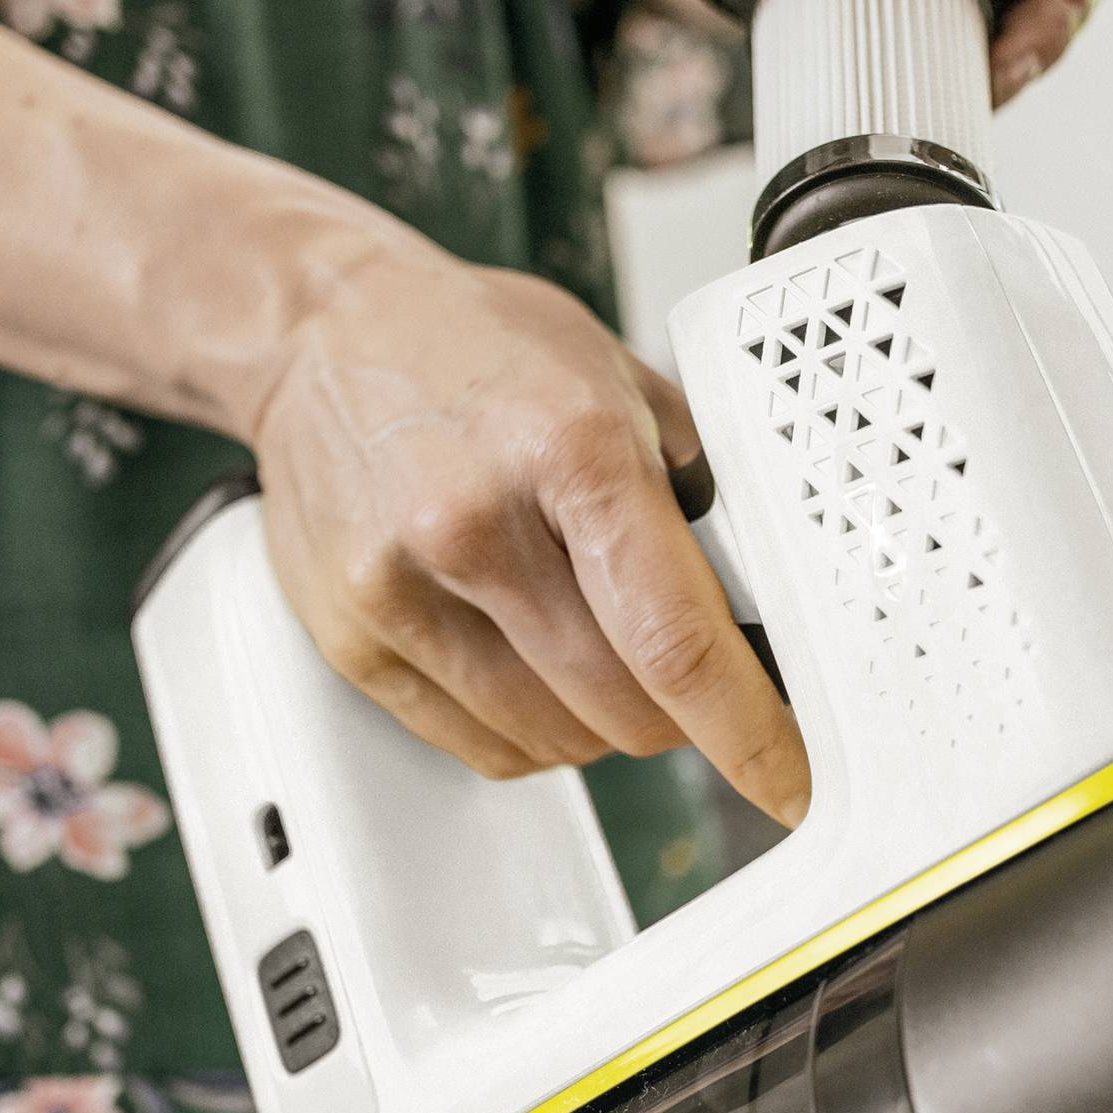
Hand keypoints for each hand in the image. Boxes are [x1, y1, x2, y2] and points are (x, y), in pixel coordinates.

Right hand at [250, 224, 810, 821]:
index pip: (675, 638)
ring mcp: (402, 586)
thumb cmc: (480, 349)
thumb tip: (769, 604)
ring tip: (596, 648)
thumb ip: (700, 489)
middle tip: (686, 672)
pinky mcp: (352, 636)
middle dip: (681, 715)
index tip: (792, 780)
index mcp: (570, 450)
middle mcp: (476, 523)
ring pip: (556, 741)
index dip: (747, 730)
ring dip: (604, 725)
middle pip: (622, 708)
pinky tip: (533, 667)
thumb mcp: (619, 378)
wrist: (321, 331)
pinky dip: (535, 734)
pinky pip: (483, 746)